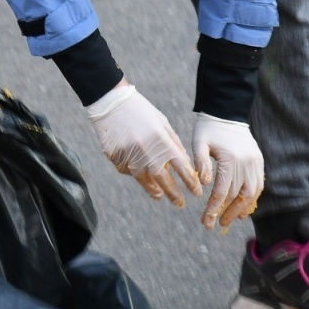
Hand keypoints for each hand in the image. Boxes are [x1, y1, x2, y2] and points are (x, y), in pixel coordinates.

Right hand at [85, 83, 204, 206]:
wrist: (111, 103)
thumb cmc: (141, 111)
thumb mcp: (162, 123)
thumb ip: (174, 144)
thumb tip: (183, 164)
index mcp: (162, 141)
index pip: (181, 168)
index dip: (190, 183)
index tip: (196, 193)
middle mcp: (146, 152)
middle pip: (164, 181)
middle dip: (174, 194)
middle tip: (180, 204)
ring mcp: (130, 158)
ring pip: (144, 180)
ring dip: (153, 189)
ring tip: (159, 195)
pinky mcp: (116, 160)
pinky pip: (128, 171)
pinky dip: (134, 170)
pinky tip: (134, 162)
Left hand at [192, 113, 263, 229]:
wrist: (227, 112)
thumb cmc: (208, 129)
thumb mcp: (199, 143)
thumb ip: (200, 164)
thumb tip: (204, 185)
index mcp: (230, 160)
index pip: (222, 191)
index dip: (213, 208)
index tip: (206, 221)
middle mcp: (246, 163)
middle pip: (238, 196)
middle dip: (227, 213)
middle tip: (215, 225)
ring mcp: (255, 162)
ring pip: (251, 194)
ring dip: (241, 209)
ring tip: (229, 220)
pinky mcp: (259, 161)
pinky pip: (258, 185)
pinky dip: (252, 199)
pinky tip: (244, 208)